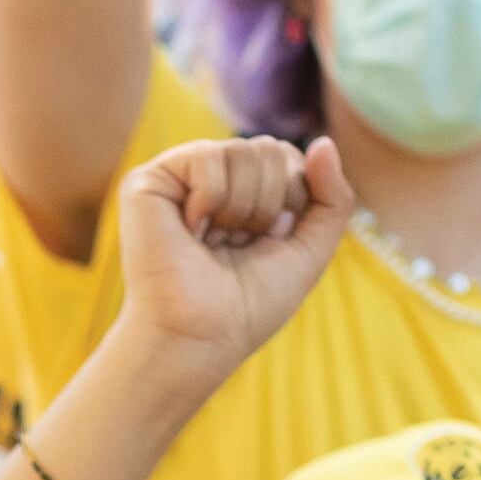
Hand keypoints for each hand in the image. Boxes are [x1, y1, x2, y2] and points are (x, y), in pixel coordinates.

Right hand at [109, 132, 349, 371]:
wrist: (201, 337)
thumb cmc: (248, 305)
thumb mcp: (310, 250)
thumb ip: (332, 197)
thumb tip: (323, 142)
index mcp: (244, 192)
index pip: (289, 157)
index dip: (295, 198)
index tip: (270, 240)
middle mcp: (211, 179)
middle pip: (270, 149)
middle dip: (270, 204)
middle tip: (239, 243)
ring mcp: (178, 177)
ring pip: (241, 150)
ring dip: (242, 209)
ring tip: (214, 241)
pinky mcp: (148, 181)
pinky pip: (207, 156)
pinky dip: (211, 200)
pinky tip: (191, 230)